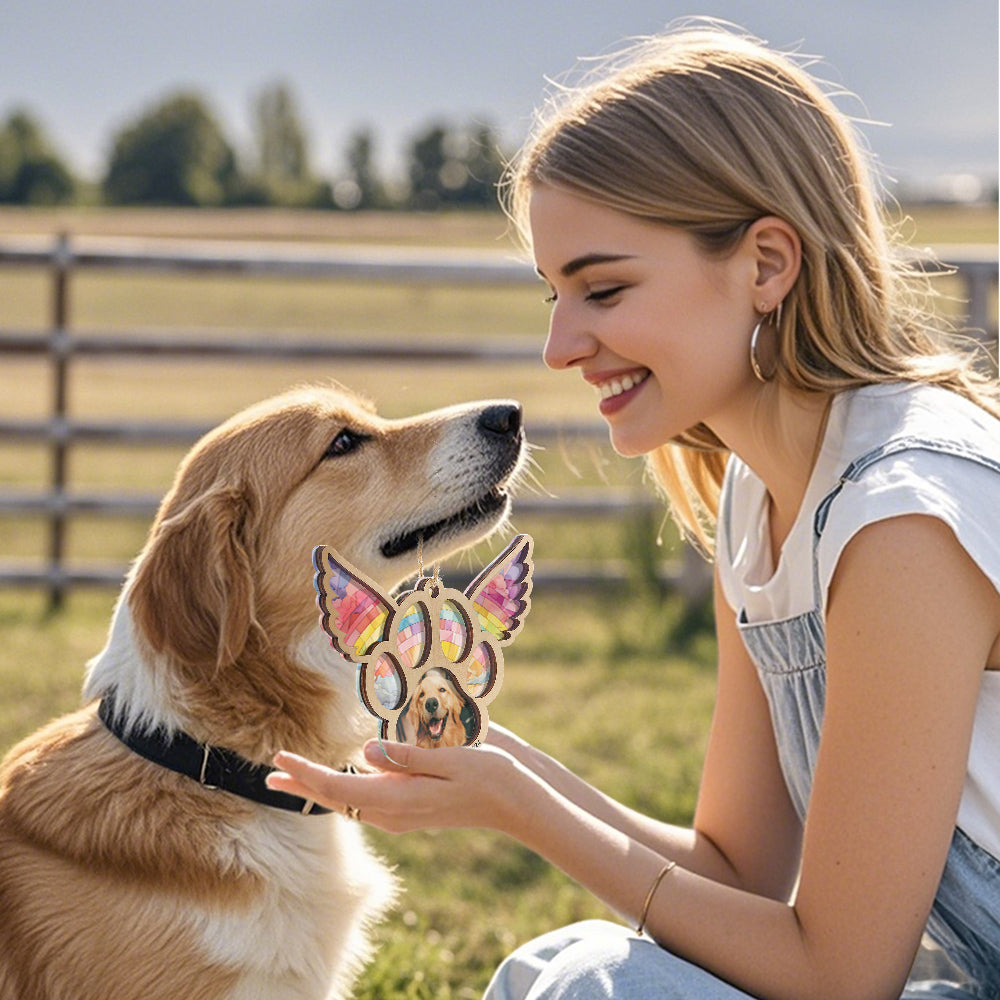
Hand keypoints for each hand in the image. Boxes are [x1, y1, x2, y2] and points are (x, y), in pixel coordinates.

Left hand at [266, 739, 516, 833]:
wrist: (517, 802)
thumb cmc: (490, 774)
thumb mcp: (452, 758)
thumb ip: (407, 756)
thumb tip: (365, 752)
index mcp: (400, 800)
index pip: (339, 789)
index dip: (307, 774)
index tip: (279, 761)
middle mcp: (395, 812)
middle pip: (337, 799)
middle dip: (304, 786)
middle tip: (271, 776)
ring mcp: (404, 813)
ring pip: (350, 801)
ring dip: (321, 788)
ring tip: (295, 777)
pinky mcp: (413, 808)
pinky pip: (370, 800)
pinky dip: (346, 789)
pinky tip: (343, 777)